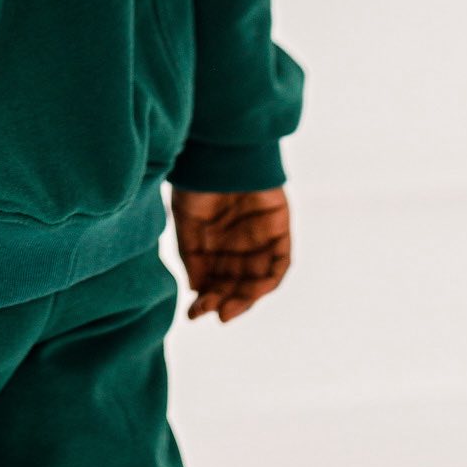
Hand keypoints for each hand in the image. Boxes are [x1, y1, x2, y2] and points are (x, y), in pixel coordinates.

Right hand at [169, 184, 290, 322]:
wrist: (219, 153)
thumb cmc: (198, 182)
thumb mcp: (186, 223)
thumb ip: (192, 257)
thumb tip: (196, 290)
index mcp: (215, 243)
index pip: (215, 280)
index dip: (207, 299)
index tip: (194, 313)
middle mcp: (238, 245)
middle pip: (236, 284)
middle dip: (225, 301)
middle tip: (212, 311)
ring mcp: (260, 239)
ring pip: (257, 279)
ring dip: (245, 297)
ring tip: (228, 308)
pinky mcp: (279, 230)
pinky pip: (280, 263)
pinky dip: (269, 280)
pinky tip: (253, 291)